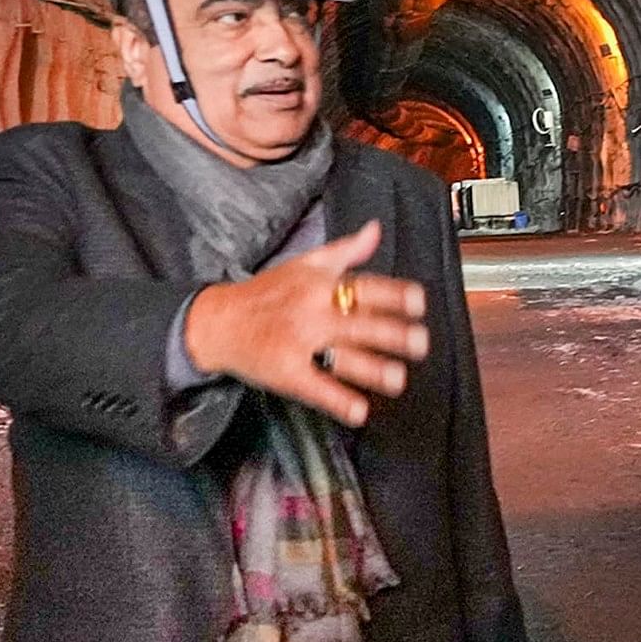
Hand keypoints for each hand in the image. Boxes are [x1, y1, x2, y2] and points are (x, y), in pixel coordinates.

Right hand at [179, 221, 427, 426]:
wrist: (219, 320)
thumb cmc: (268, 292)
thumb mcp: (306, 264)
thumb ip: (346, 250)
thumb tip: (376, 229)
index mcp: (320, 284)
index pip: (365, 287)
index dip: (394, 295)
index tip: (419, 302)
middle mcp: (312, 311)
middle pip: (360, 323)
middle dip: (393, 335)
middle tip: (421, 343)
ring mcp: (298, 343)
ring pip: (342, 357)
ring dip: (372, 370)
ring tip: (398, 380)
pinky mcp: (286, 372)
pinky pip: (316, 388)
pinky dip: (338, 401)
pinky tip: (359, 412)